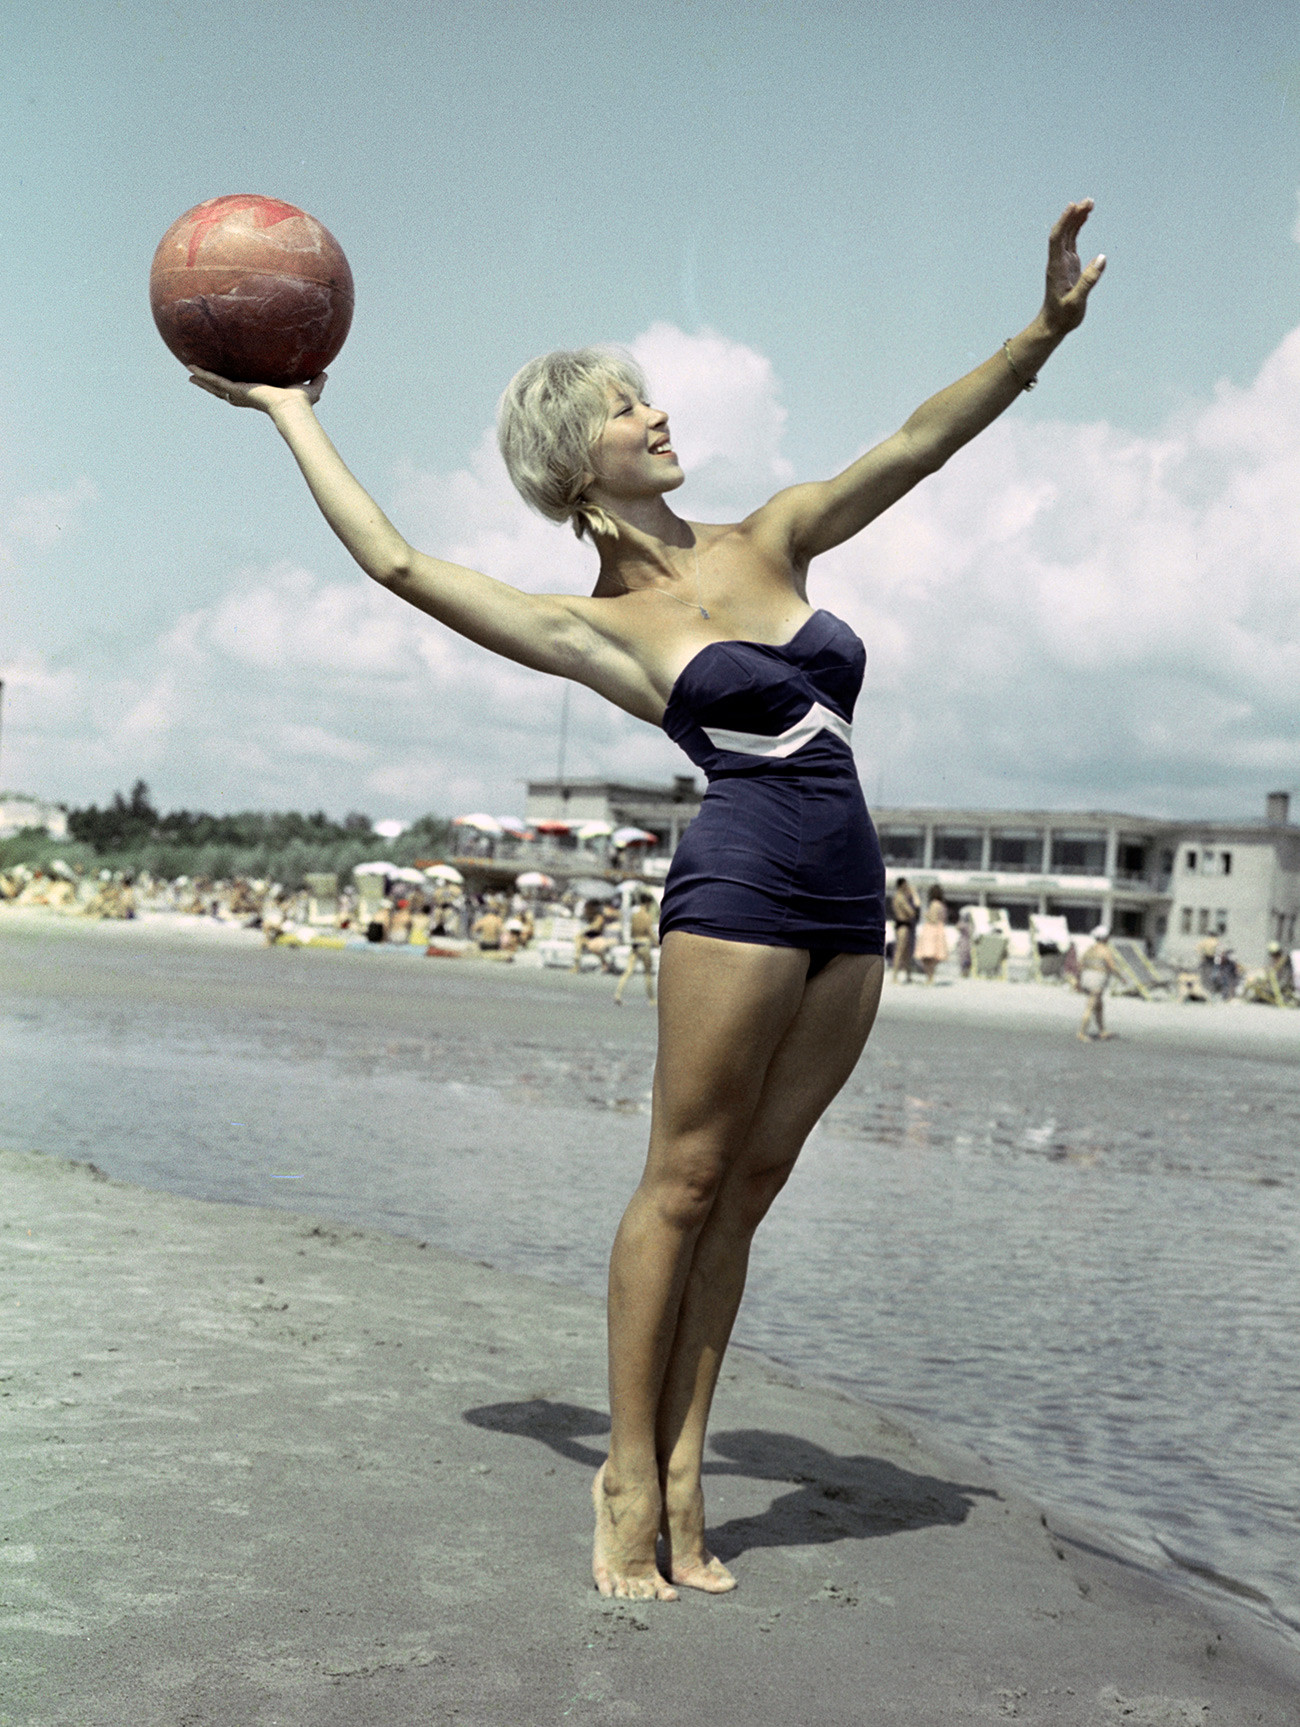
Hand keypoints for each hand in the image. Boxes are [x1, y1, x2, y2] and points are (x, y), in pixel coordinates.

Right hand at [187, 368, 326, 412]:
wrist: (293, 407)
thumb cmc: (301, 403)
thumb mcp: (309, 387)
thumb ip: (316, 381)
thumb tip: (326, 374)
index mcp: (259, 394)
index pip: (243, 390)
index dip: (234, 387)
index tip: (228, 383)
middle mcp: (247, 396)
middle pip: (224, 390)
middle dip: (211, 385)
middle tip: (199, 378)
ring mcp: (240, 394)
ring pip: (216, 386)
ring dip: (202, 380)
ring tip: (188, 372)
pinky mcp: (236, 391)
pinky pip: (216, 381)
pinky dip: (204, 376)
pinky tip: (191, 369)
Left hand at [1041, 200, 1105, 334]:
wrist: (1053, 325)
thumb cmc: (1062, 316)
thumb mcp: (1076, 302)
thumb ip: (1088, 281)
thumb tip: (1102, 258)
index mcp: (1057, 268)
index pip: (1057, 238)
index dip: (1064, 221)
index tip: (1074, 206)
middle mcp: (1058, 261)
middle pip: (1063, 232)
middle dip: (1074, 215)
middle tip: (1089, 201)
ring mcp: (1063, 261)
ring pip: (1068, 234)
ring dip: (1077, 218)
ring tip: (1090, 203)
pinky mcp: (1069, 264)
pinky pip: (1072, 240)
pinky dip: (1078, 228)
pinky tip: (1085, 217)